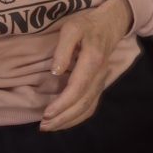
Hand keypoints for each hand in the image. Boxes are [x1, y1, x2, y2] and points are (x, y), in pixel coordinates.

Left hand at [40, 0, 132, 131]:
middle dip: (63, 118)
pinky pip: (91, 106)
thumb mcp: (72, 28)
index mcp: (93, 60)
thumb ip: (63, 48)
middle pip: (83, 103)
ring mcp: (101, 82)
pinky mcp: (99, 85)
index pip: (78, 88)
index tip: (46, 113)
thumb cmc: (86, 25)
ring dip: (69, 121)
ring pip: (88, 108)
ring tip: (49, 126)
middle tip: (43, 126)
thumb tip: (55, 72)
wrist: (108, 26)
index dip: (62, 103)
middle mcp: (99, 75)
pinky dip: (77, 117)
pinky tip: (63, 120)